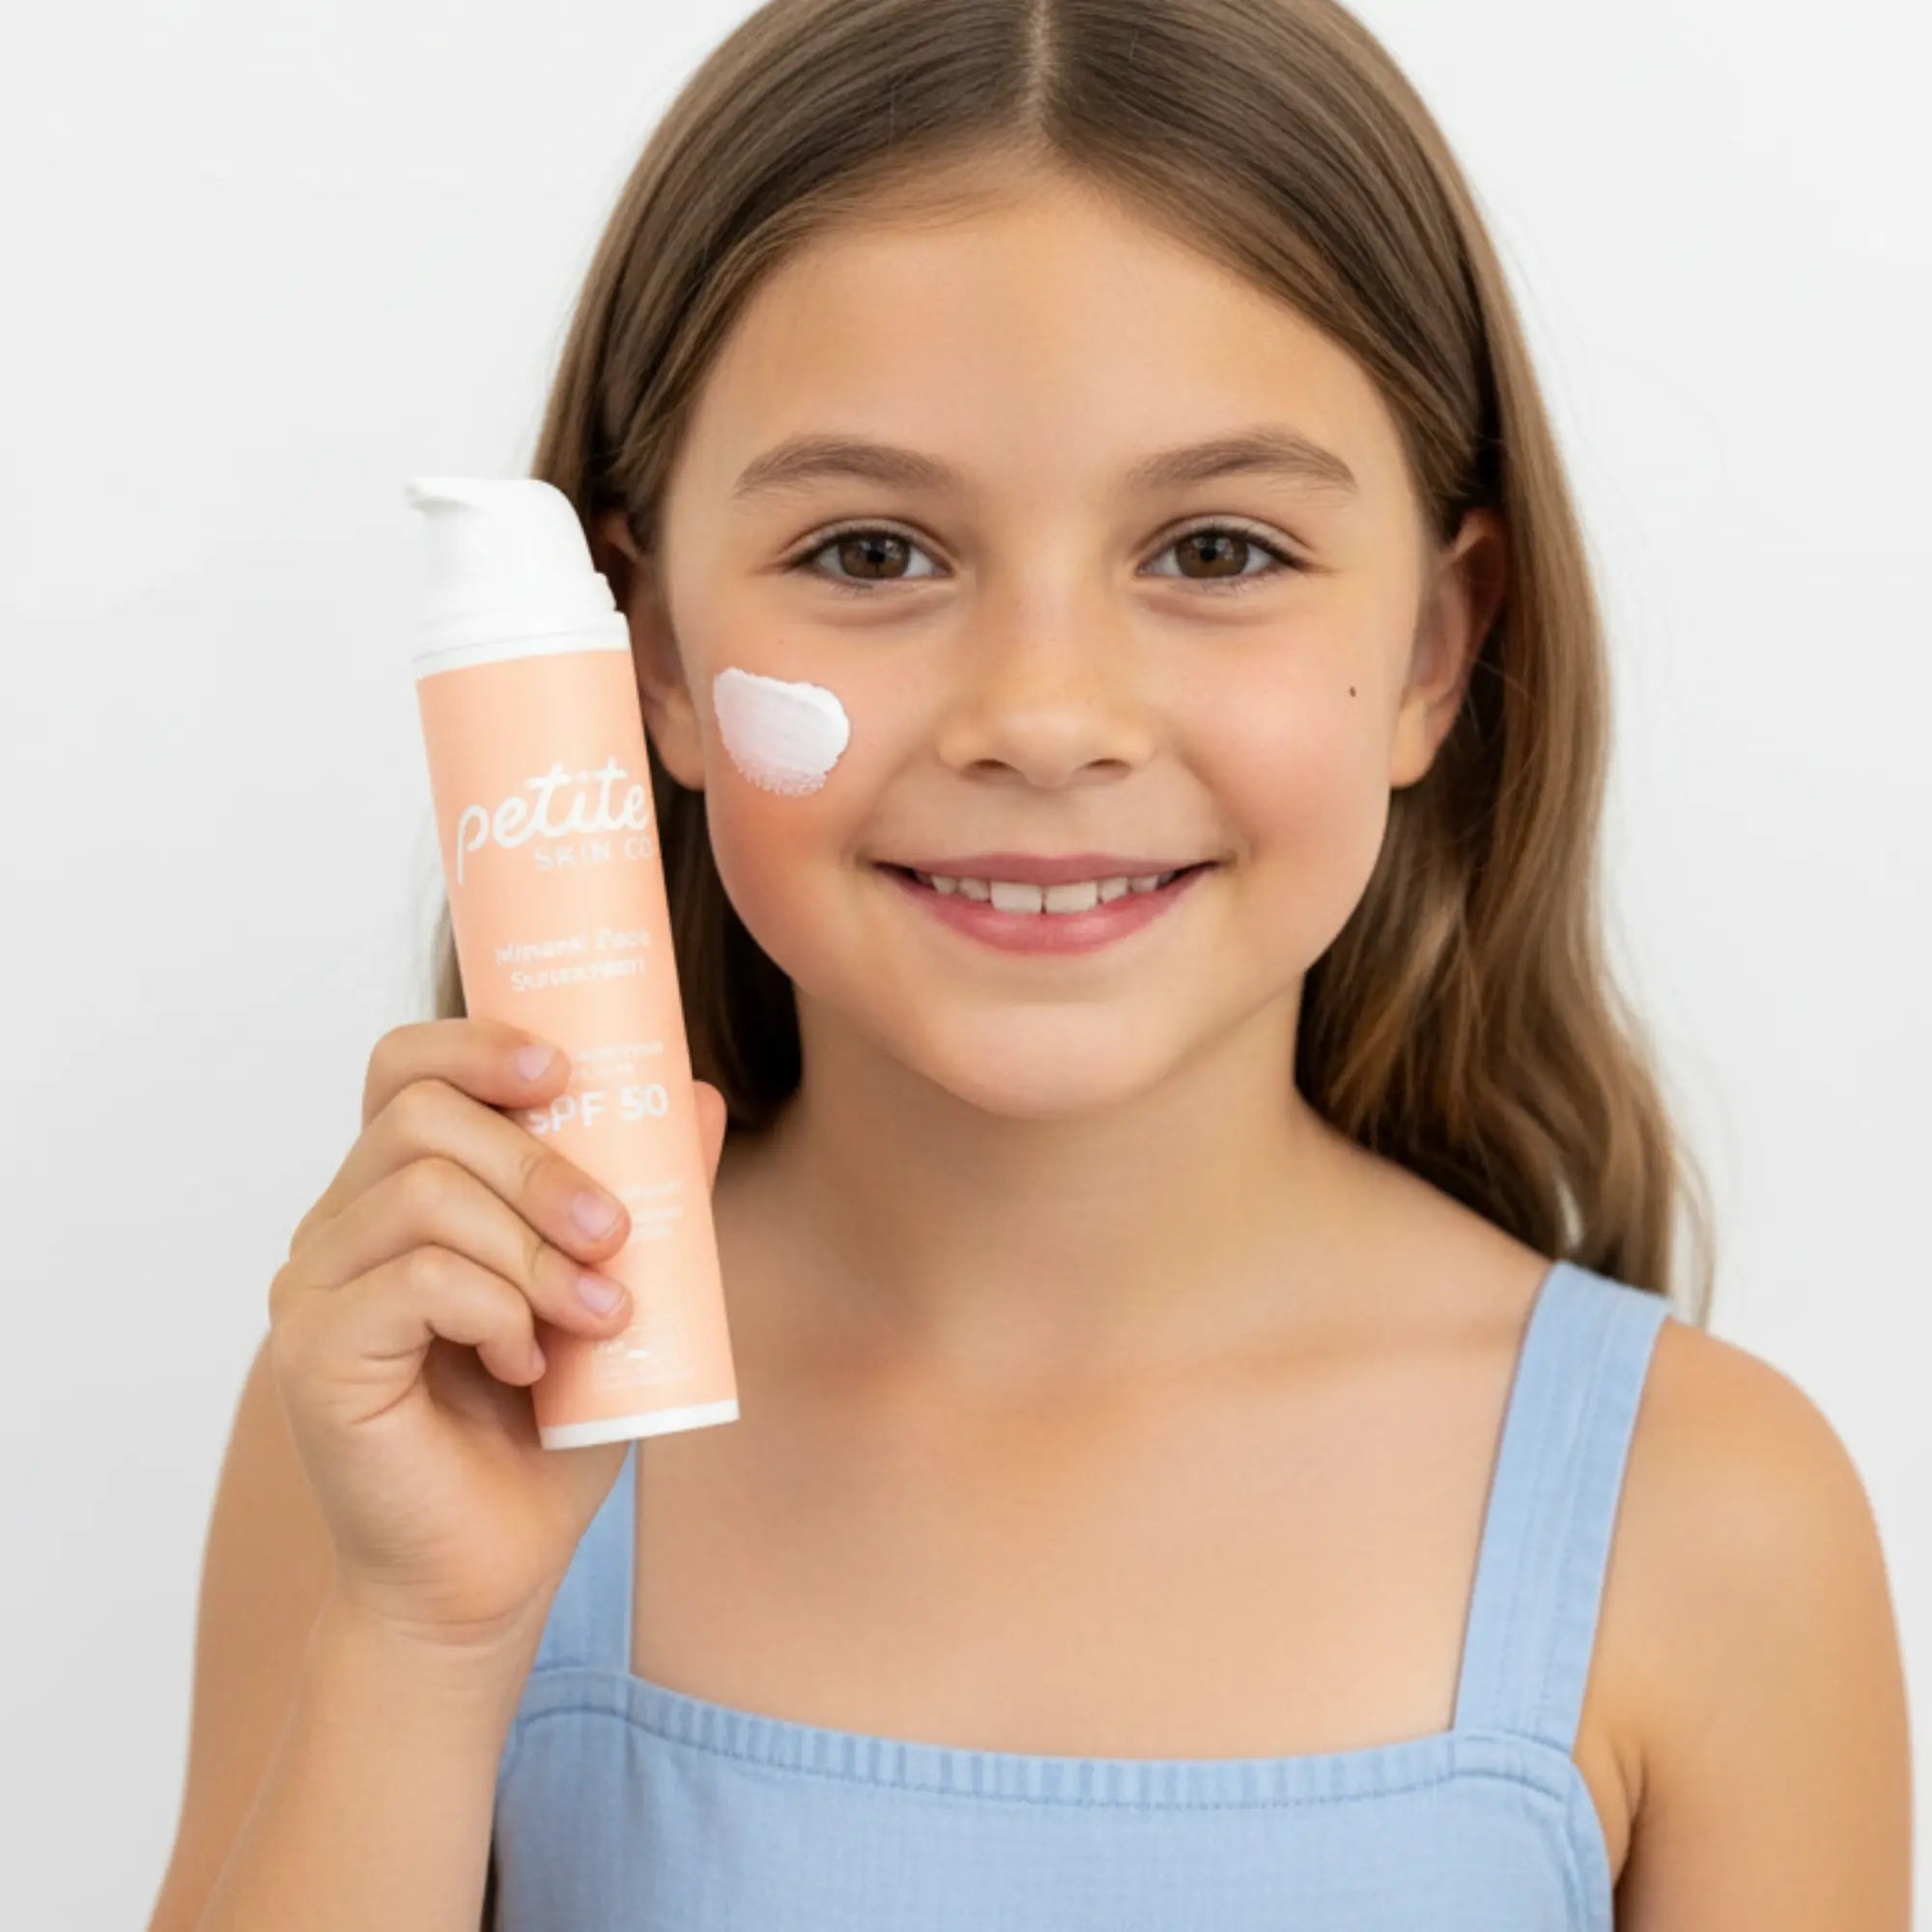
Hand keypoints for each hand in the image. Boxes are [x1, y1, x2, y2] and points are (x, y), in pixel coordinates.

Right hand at [266, 1016, 727, 1653]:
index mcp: (400, 1195)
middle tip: (615, 1235)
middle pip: (422, 1116)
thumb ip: (652, 1200)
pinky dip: (497, 1309)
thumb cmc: (549, 1433)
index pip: (406, 1069)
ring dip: (534, 1248)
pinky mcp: (315, 1355)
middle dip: (540, 1163)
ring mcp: (316, 1289)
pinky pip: (416, 1281)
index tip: (563, 1070)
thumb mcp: (619, 1295)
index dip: (477, 1044)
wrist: (490, 1572)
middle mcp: (341, 1228)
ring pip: (426, 1194)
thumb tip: (701, 1099)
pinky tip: (528, 1363)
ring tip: (592, 1316)